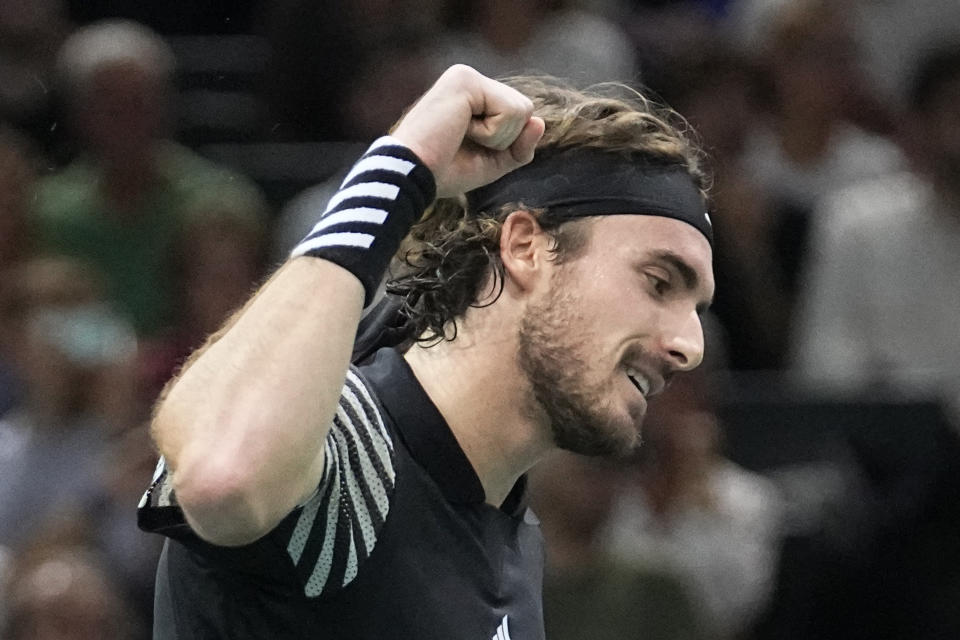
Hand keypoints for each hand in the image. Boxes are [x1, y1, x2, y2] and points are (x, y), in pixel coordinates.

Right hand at [391, 65, 544, 197]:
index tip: (466, 149)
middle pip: (525, 111)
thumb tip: (540, 122)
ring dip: (497, 137)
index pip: (518, 117)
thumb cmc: (443, 171)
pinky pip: (511, 111)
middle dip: (504, 140)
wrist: (412, 176)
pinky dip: (493, 133)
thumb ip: (519, 147)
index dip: (506, 144)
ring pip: (522, 110)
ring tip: (460, 136)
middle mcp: (469, 80)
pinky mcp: (466, 80)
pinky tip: (461, 130)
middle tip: (463, 144)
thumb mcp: (491, 163)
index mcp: (472, 96)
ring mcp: (466, 76)